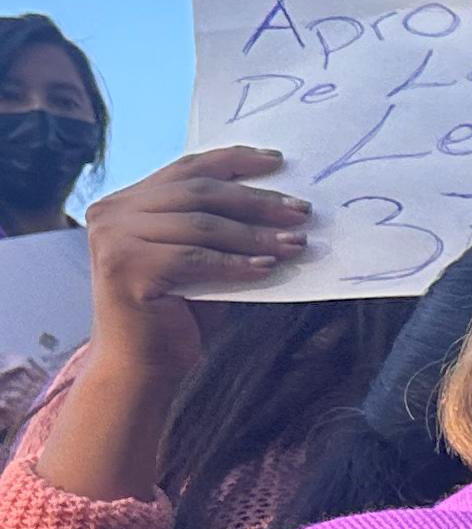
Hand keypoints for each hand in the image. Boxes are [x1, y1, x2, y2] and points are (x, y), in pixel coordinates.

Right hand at [84, 145, 304, 379]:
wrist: (141, 367)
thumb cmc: (178, 313)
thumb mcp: (199, 259)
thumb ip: (220, 226)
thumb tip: (281, 205)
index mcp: (126, 202)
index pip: (188, 170)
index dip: (235, 161)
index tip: (279, 161)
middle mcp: (112, 212)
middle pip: (198, 193)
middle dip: (257, 201)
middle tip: (303, 210)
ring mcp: (113, 238)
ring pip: (200, 224)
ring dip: (256, 233)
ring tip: (297, 243)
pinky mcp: (124, 268)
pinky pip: (195, 258)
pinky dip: (236, 262)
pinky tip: (269, 267)